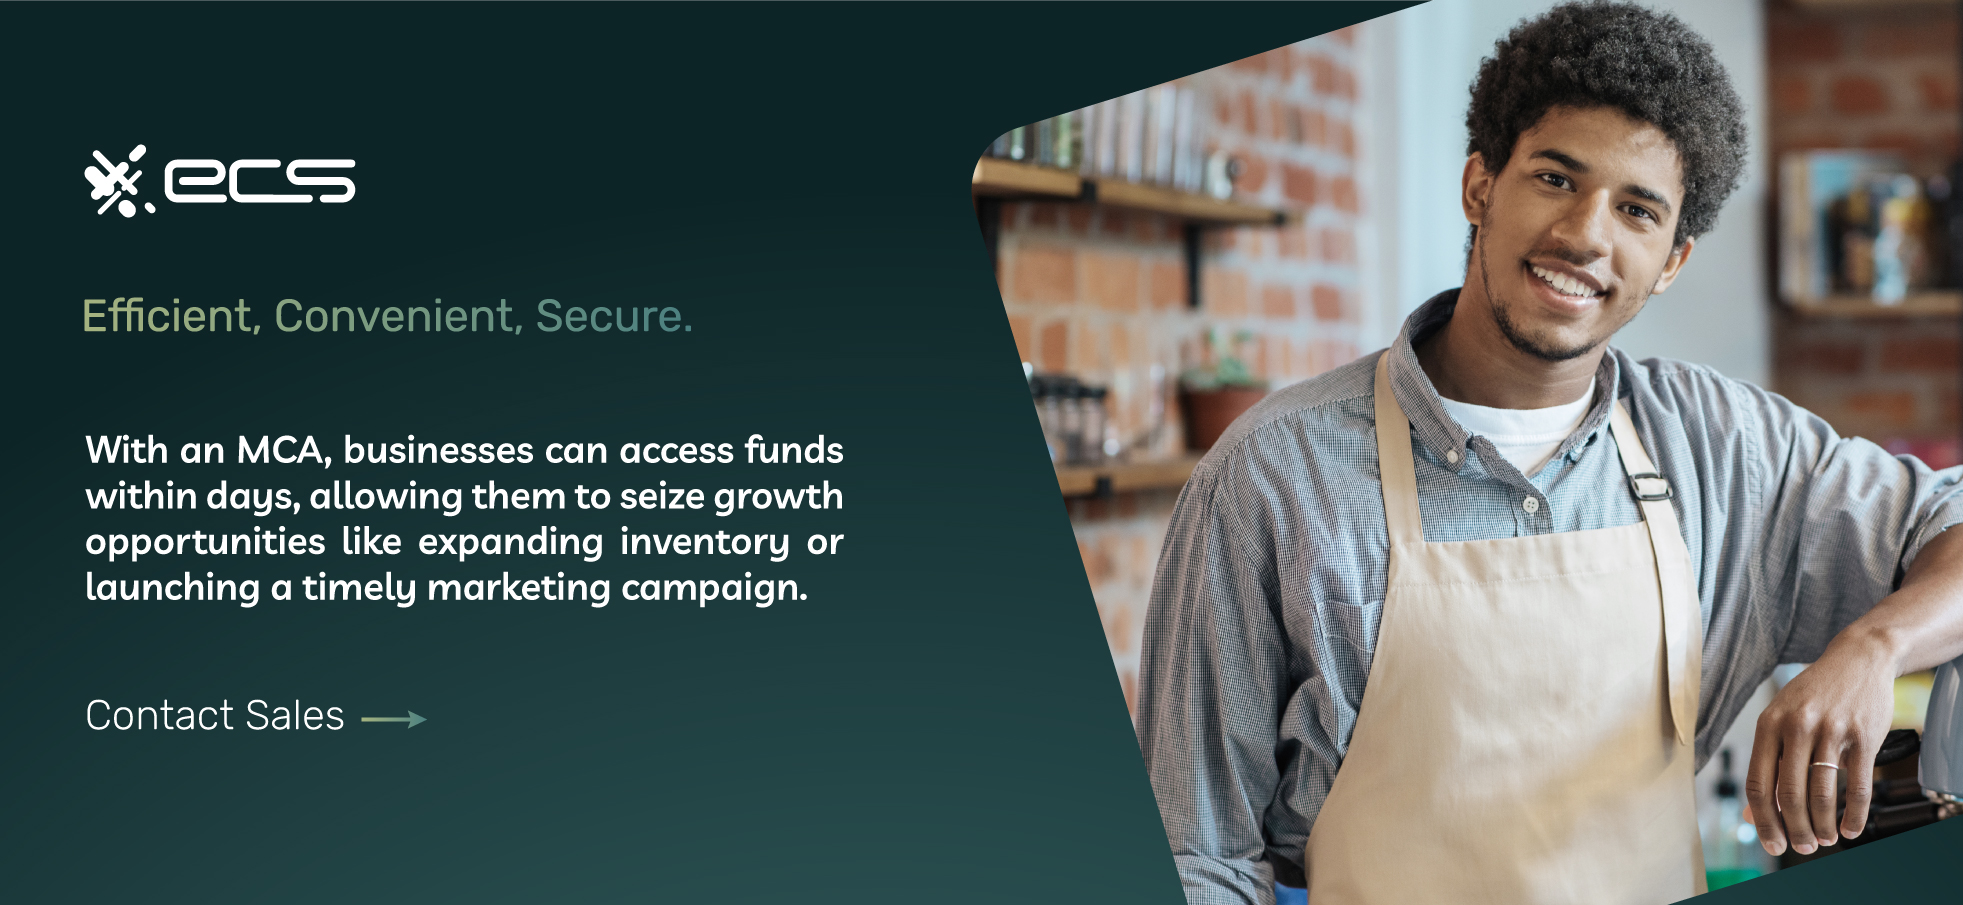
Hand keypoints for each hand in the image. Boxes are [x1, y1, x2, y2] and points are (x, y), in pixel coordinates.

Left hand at [1745, 630, 1897, 855]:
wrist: (1857, 659)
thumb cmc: (1813, 696)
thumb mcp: (1781, 720)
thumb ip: (1768, 765)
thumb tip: (1754, 815)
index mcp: (1768, 724)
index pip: (1758, 783)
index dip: (1763, 820)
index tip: (1771, 845)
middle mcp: (1797, 726)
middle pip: (1790, 794)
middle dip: (1794, 829)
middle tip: (1802, 848)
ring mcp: (1832, 730)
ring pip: (1823, 793)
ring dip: (1822, 825)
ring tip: (1824, 840)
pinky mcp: (1864, 735)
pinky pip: (1858, 785)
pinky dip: (1854, 814)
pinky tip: (1850, 828)